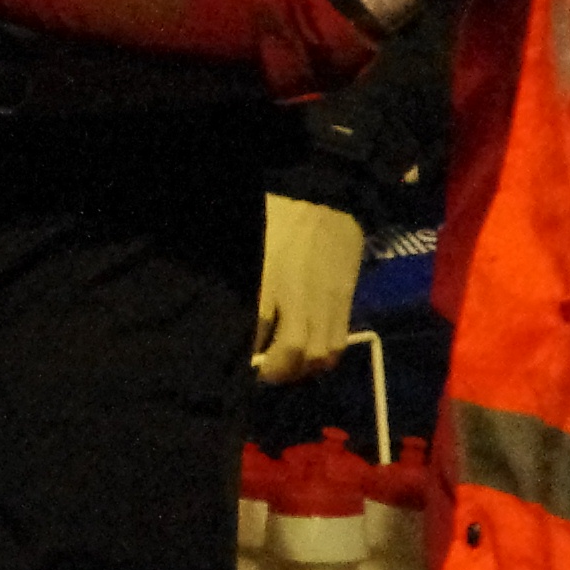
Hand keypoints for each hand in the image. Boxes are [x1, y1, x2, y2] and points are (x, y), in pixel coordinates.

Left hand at [253, 193, 364, 382]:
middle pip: (293, 349)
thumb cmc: (277, 215)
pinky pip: (338, 343)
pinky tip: (309, 358)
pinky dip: (324, 359)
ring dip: (302, 370)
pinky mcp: (345, 301)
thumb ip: (241, 280)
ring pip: (320, 354)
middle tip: (262, 372)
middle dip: (277, 370)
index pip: (257, 327)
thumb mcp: (249, 241)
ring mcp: (327, 300)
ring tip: (286, 369)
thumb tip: (224, 309)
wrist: (326, 197)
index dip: (248, 350)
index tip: (238, 358)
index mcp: (269, 276)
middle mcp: (301, 294)